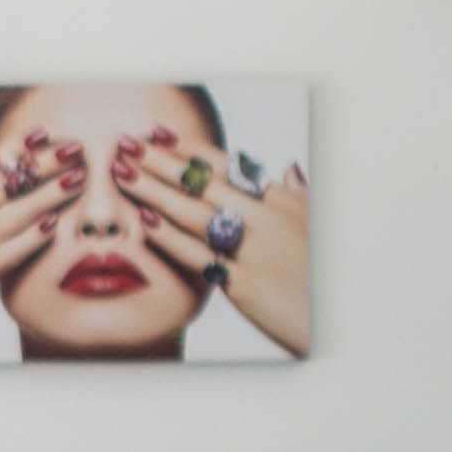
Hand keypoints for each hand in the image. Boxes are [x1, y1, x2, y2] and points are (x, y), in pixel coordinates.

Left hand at [116, 143, 308, 357]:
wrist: (330, 318)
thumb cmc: (319, 273)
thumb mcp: (314, 225)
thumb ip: (297, 195)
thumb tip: (287, 167)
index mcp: (281, 201)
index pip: (226, 166)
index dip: (186, 148)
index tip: (155, 134)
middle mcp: (267, 219)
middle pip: (202, 182)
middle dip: (159, 161)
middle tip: (123, 146)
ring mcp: (254, 250)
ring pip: (194, 212)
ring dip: (153, 189)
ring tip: (121, 174)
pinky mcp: (243, 284)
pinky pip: (198, 254)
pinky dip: (169, 235)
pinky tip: (144, 221)